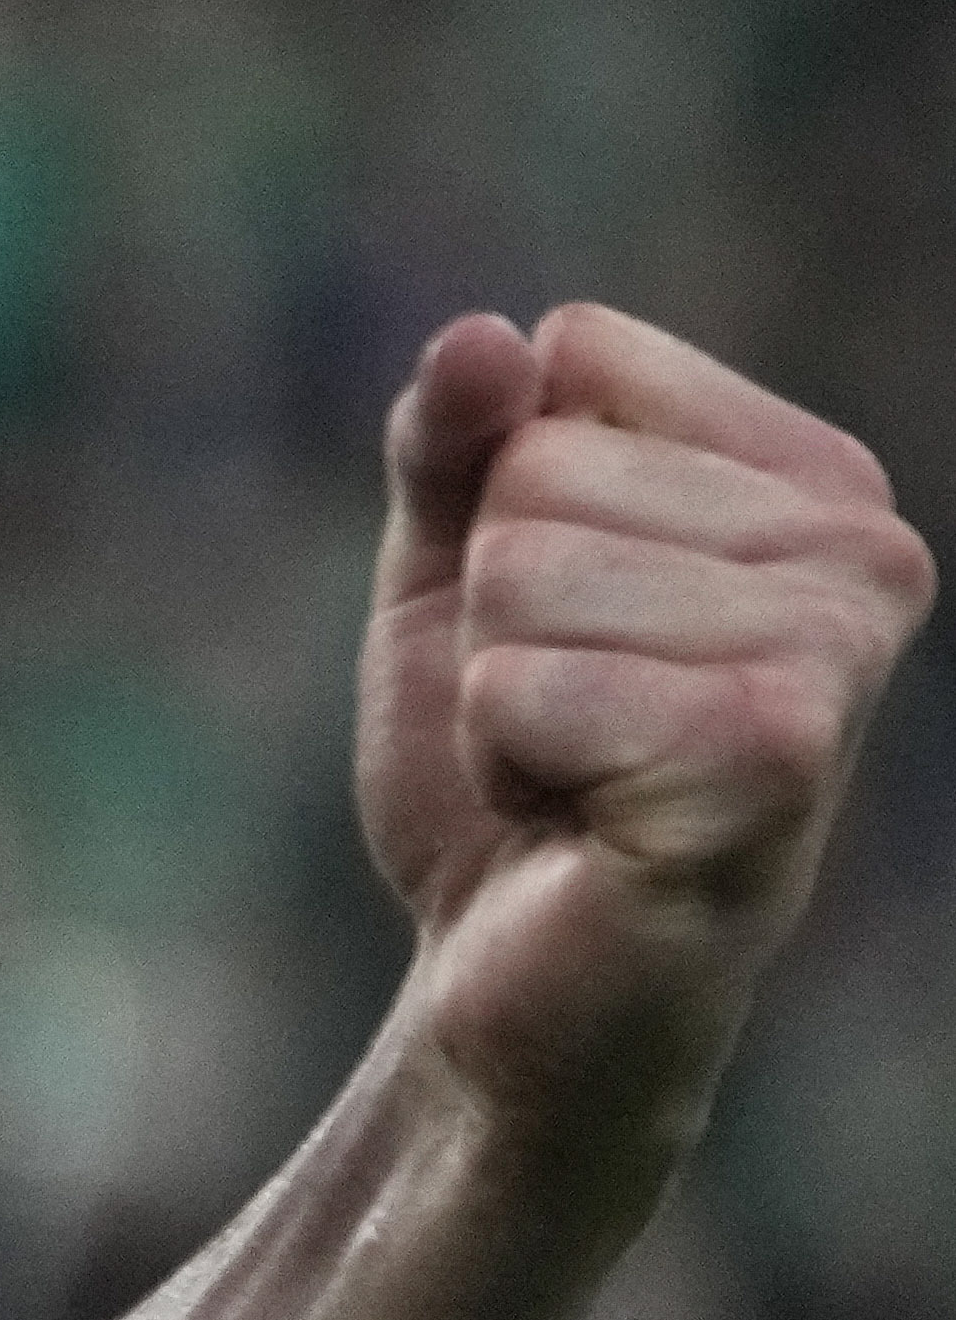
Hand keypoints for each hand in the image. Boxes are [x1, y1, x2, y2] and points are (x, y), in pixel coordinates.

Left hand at [354, 303, 929, 1154]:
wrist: (517, 983)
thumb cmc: (512, 767)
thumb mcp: (452, 568)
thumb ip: (455, 440)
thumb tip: (490, 336)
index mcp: (817, 479)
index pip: (574, 355)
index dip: (503, 498)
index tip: (567, 623)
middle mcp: (868, 551)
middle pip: (537, 472)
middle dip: (497, 612)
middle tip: (570, 723)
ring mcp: (835, 657)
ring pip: (521, 572)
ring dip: (504, 691)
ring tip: (580, 771)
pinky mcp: (775, 758)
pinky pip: (522, 685)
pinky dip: (508, 760)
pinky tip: (587, 822)